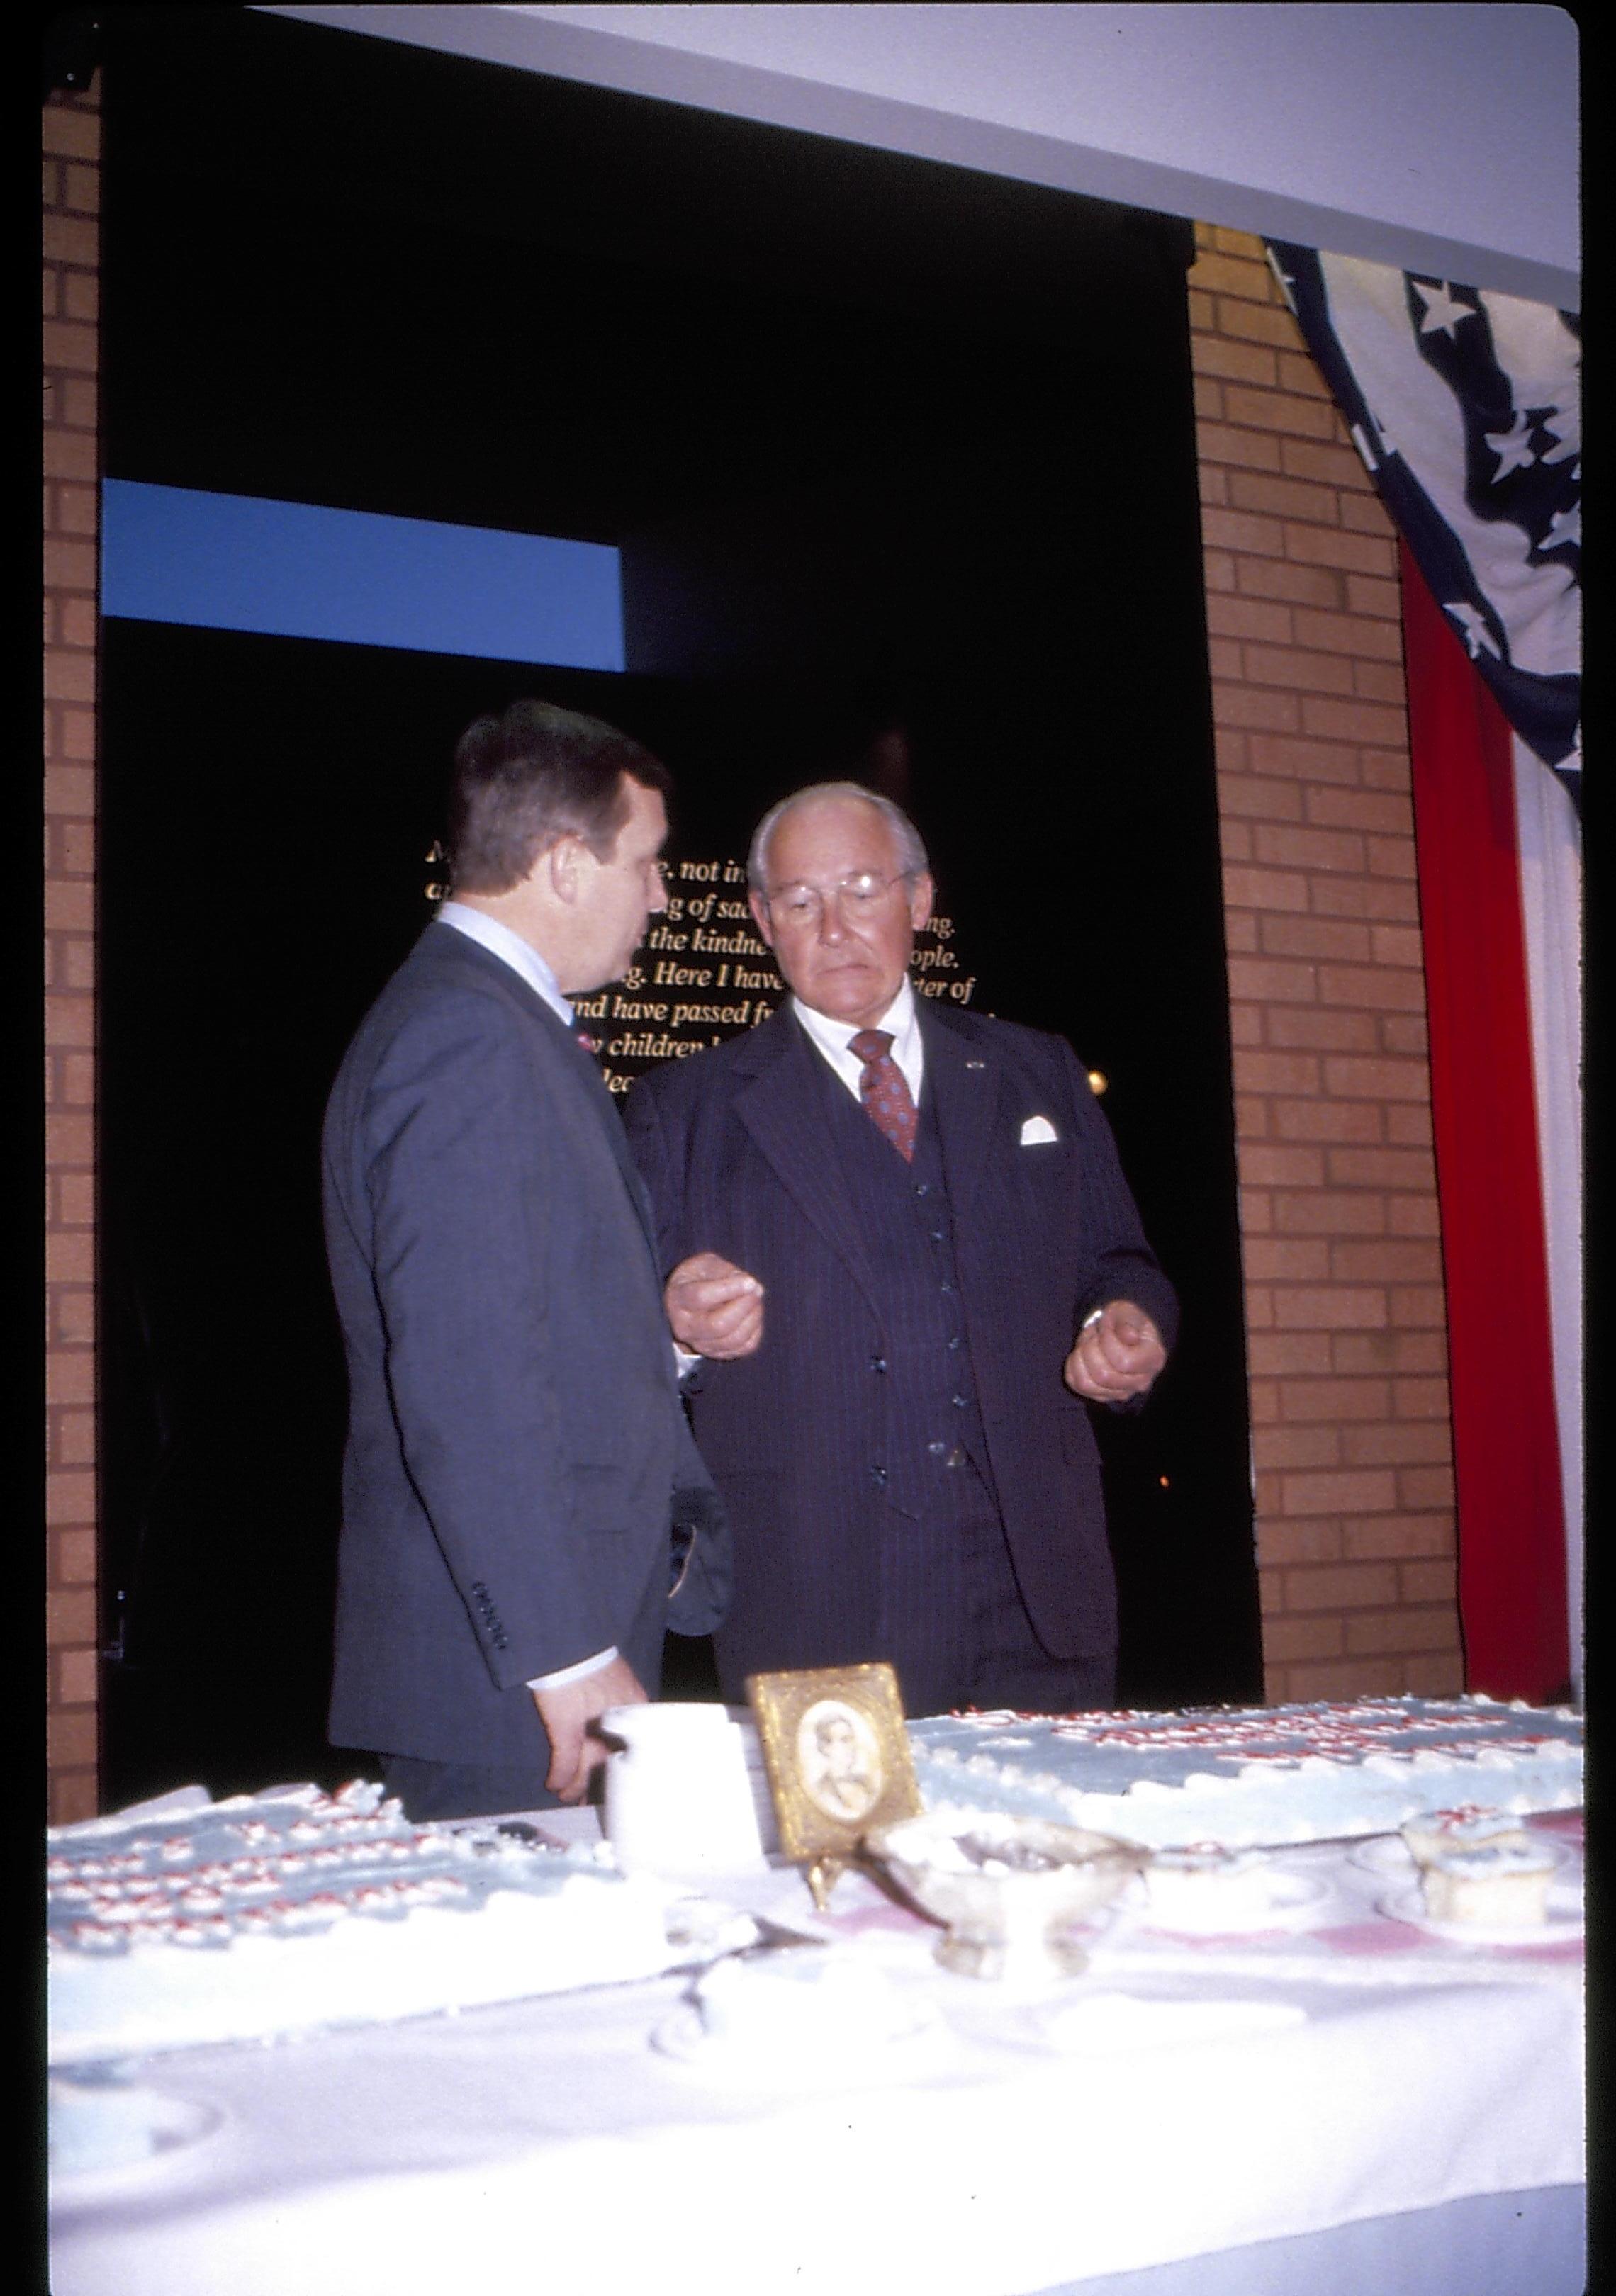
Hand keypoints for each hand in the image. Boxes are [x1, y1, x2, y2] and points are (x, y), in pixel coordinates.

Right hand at [531, 1655, 646, 1802]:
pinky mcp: (565, 1728)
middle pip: (610, 1762)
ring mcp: (591, 1727)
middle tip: (590, 1798)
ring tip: (567, 1797)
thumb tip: (616, 1719)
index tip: (615, 1776)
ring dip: (576, 1786)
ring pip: (587, 1769)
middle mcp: (616, 1722)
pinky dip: (559, 1776)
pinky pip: (564, 1762)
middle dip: (599, 1782)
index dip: (620, 1763)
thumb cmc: (591, 1654)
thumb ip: (620, 1700)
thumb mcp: (617, 1677)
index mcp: (634, 1706)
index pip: (630, 1745)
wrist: (569, 1639)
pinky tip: (553, 1786)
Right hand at [665, 1252, 763, 1358]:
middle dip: (744, 1306)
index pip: (701, 1297)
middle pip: (719, 1325)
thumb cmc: (697, 1280)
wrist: (686, 1306)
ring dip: (753, 1318)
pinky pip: (743, 1348)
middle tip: (756, 1290)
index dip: (730, 1289)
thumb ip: (725, 1270)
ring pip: (733, 1339)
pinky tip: (752, 1315)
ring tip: (755, 1300)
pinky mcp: (716, 1353)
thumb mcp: (704, 1265)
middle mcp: (685, 1326)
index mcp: (678, 1299)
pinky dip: (755, 1331)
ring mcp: (699, 1344)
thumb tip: (750, 1285)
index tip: (750, 1281)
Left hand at [1063, 1300, 1166, 1403]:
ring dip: (1080, 1357)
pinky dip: (1073, 1366)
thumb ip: (1127, 1320)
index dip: (1107, 1341)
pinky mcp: (1102, 1396)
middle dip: (1090, 1348)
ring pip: (1086, 1383)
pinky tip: (1083, 1354)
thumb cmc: (1124, 1321)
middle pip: (1102, 1376)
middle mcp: (1141, 1382)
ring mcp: (1121, 1393)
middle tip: (1094, 1334)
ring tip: (1088, 1343)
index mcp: (1153, 1359)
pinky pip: (1076, 1385)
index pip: (1123, 1362)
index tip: (1107, 1328)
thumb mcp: (1127, 1311)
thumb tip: (1129, 1336)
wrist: (1117, 1332)